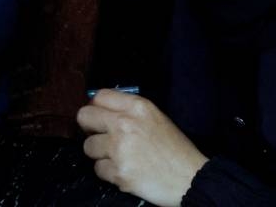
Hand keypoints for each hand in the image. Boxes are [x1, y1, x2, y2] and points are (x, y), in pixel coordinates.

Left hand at [77, 90, 207, 206]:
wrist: (190, 178)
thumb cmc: (175, 149)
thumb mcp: (156, 118)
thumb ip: (129, 111)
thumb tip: (102, 110)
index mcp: (137, 107)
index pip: (99, 96)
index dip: (96, 107)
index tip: (98, 117)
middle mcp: (124, 123)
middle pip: (84, 117)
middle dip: (89, 127)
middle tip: (101, 136)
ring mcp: (119, 149)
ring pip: (88, 146)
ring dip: (100, 153)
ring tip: (118, 157)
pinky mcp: (118, 172)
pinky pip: (98, 169)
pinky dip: (108, 172)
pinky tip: (125, 170)